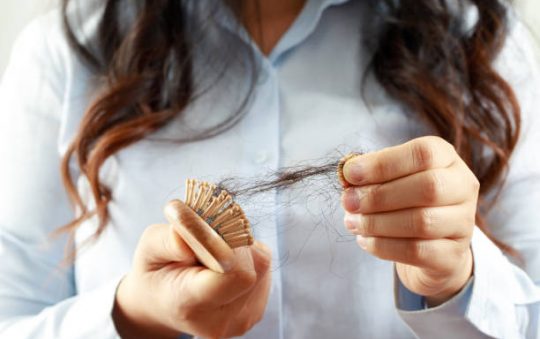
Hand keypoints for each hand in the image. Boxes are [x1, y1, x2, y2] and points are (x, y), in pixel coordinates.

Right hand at [113, 217, 271, 337]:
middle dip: (234, 244)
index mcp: (189, 304)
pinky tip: (225, 265)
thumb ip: (168, 239)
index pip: (234, 275)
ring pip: (261, 265)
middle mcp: (219, 320)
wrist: (161, 304)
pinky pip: (264, 271)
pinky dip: (248, 260)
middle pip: (252, 268)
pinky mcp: (255, 313)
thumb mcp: (148, 248)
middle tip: (210, 239)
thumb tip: (196, 233)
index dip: (229, 246)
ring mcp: (240, 321)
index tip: (210, 232)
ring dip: (242, 250)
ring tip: (214, 254)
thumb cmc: (155, 272)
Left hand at [341, 136, 476, 305]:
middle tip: (348, 202)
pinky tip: (365, 240)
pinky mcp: (453, 255)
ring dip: (377, 223)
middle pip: (427, 188)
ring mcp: (463, 223)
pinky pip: (417, 252)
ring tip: (352, 222)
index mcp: (446, 158)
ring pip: (422, 222)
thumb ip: (369, 173)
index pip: (423, 154)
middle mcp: (462, 187)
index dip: (383, 163)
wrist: (430, 245)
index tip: (350, 174)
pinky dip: (383, 246)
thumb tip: (346, 172)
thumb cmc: (403, 200)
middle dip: (379, 195)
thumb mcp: (388, 178)